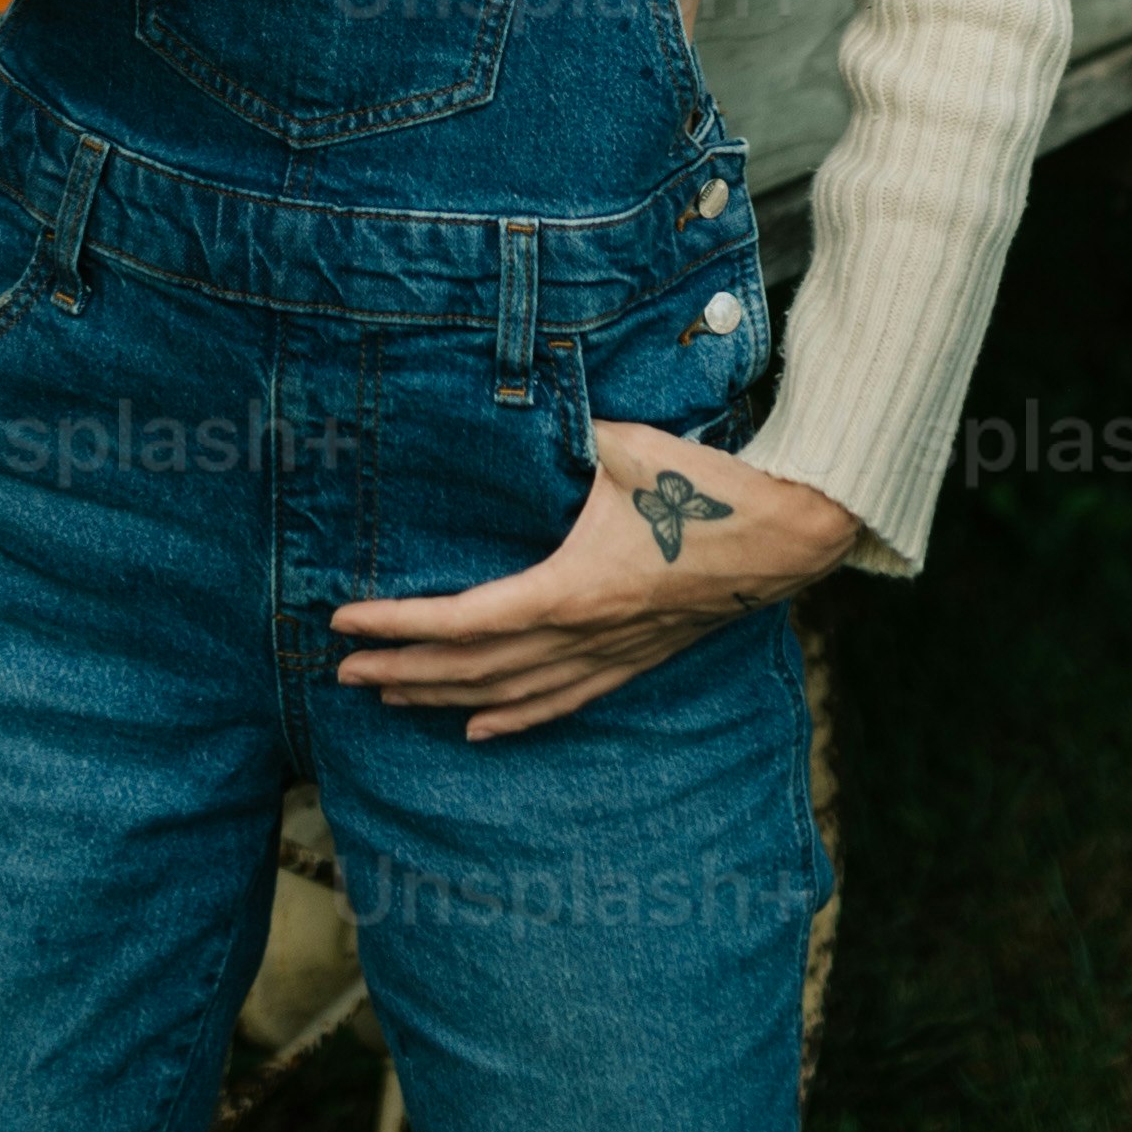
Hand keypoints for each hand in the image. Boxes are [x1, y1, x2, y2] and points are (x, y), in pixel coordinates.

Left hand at [328, 425, 859, 743]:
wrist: (787, 534)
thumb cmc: (704, 486)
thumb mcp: (624, 445)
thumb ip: (563, 432)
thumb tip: (510, 403)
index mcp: (569, 588)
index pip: (461, 619)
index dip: (397, 625)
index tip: (344, 623)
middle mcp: (582, 636)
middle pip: (473, 668)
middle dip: (403, 671)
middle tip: (344, 672)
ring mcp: (609, 655)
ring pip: (511, 692)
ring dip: (444, 698)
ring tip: (388, 697)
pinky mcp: (634, 660)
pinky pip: (563, 702)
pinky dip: (514, 717)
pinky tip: (478, 728)